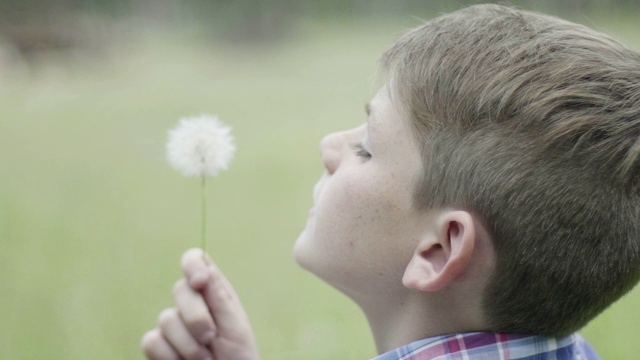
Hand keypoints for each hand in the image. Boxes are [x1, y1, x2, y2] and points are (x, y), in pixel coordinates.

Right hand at [141, 248, 259, 359]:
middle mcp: (191, 303)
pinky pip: (152, 341)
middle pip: (179, 289)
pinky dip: (171, 356)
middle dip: (197, 317)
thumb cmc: (238, 357)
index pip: (195, 260)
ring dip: (189, 345)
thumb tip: (203, 266)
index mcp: (214, 292)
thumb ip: (219, 297)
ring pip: (166, 319)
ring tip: (205, 359)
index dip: (192, 265)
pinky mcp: (158, 345)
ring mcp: (173, 324)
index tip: (199, 282)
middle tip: (211, 339)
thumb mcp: (236, 326)